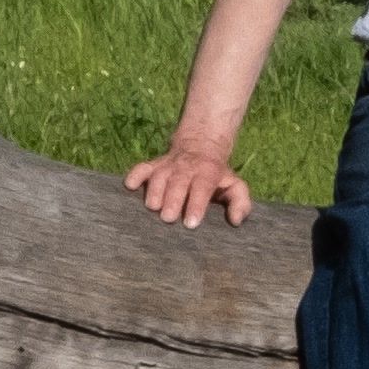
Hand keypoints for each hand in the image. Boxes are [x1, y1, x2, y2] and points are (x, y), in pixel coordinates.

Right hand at [128, 148, 254, 226]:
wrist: (201, 146)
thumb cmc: (217, 176)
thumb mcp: (235, 185)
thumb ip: (240, 202)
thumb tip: (236, 220)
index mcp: (207, 173)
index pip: (202, 187)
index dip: (197, 204)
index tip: (191, 223)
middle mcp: (186, 168)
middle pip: (178, 182)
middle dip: (172, 199)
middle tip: (168, 218)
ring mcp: (168, 165)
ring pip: (159, 175)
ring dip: (154, 191)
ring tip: (152, 207)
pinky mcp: (153, 165)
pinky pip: (142, 168)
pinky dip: (135, 175)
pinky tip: (129, 186)